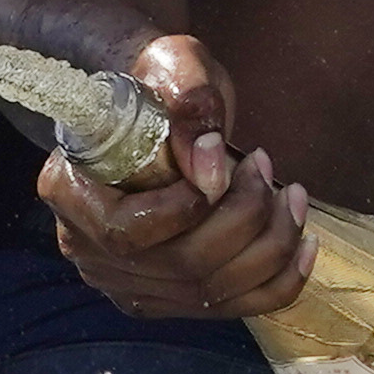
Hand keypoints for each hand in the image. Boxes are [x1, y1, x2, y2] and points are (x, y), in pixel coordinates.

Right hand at [37, 34, 311, 321]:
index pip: (127, 231)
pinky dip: (280, 282)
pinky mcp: (171, 298)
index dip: (186, 206)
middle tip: (265, 168)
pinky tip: (305, 242)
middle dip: (243, 219)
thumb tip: (209, 161)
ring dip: (270, 245)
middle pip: (178, 266)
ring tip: (291, 194)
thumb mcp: (172, 65)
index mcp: (68, 192)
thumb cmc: (161, 81)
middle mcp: (90, 249)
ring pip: (211, 291)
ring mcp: (130, 282)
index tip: (228, 156)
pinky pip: (232, 307)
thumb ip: (188, 100)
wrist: (161, 105)